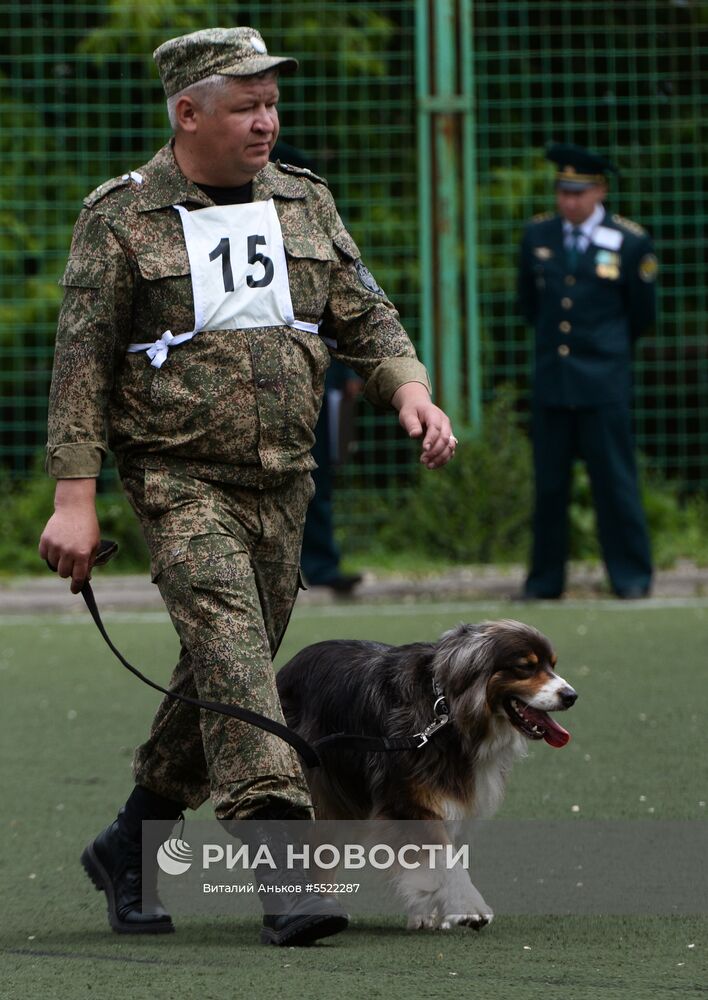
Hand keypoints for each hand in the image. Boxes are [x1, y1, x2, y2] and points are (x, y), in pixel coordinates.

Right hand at [38, 479, 100, 593]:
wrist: (74, 508)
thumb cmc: (88, 528)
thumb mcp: (94, 545)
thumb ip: (89, 562)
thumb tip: (85, 579)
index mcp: (82, 554)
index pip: (78, 577)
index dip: (76, 586)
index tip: (74, 590)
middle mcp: (68, 552)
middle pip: (64, 574)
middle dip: (68, 572)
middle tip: (71, 564)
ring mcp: (55, 546)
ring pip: (53, 565)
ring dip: (59, 562)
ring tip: (65, 550)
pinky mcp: (45, 540)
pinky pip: (44, 556)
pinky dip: (49, 554)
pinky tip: (56, 545)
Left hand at [391, 382, 456, 469]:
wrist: (419, 408)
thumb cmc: (412, 412)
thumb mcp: (407, 415)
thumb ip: (411, 424)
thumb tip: (415, 435)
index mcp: (435, 415)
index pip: (436, 428)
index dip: (431, 439)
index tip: (424, 449)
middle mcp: (445, 423)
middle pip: (445, 439)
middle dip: (435, 451)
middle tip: (422, 460)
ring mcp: (448, 432)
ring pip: (450, 447)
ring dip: (440, 458)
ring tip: (428, 466)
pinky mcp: (448, 440)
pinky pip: (450, 451)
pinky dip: (443, 460)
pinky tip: (432, 465)